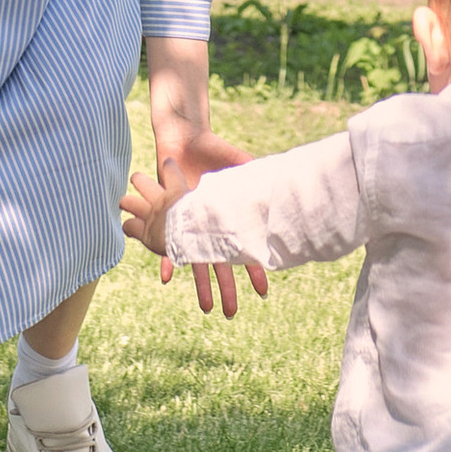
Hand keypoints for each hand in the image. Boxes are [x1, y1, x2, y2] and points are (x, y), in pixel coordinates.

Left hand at [135, 137, 265, 315]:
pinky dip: (166, 260)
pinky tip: (167, 278)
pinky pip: (166, 243)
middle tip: (231, 313)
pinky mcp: (170, 216)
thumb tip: (284, 184)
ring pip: (195, 260)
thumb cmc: (214, 151)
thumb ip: (256, 176)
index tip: (263, 292)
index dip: (253, 270)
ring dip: (200, 284)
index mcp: (225, 218)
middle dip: (226, 288)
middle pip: (218, 263)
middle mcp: (208, 225)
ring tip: (206, 308)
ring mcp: (189, 223)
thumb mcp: (240, 165)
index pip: (242, 249)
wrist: (184, 138)